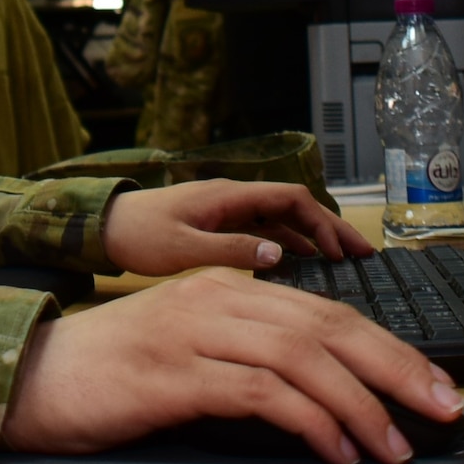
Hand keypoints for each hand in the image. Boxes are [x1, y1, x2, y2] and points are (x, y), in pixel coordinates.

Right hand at [0, 269, 461, 463]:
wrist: (28, 374)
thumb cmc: (111, 371)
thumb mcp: (189, 347)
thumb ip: (249, 354)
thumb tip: (328, 392)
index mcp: (226, 287)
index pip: (328, 310)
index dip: (391, 348)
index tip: (435, 387)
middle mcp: (216, 298)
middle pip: (329, 325)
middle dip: (397, 368)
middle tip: (443, 409)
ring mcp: (193, 332)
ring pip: (302, 356)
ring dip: (360, 404)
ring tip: (394, 445)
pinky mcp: (172, 375)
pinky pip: (258, 392)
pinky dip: (308, 420)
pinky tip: (333, 448)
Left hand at [100, 180, 371, 276]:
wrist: (102, 226)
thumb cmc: (137, 234)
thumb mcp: (182, 248)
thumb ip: (230, 250)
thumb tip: (278, 254)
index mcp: (228, 197)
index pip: (289, 198)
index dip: (322, 222)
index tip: (343, 250)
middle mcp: (233, 198)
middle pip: (294, 207)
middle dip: (329, 228)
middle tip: (361, 255)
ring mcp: (227, 211)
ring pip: (282, 219)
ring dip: (312, 238)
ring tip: (343, 264)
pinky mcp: (219, 224)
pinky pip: (264, 230)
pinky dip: (288, 245)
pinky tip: (302, 265)